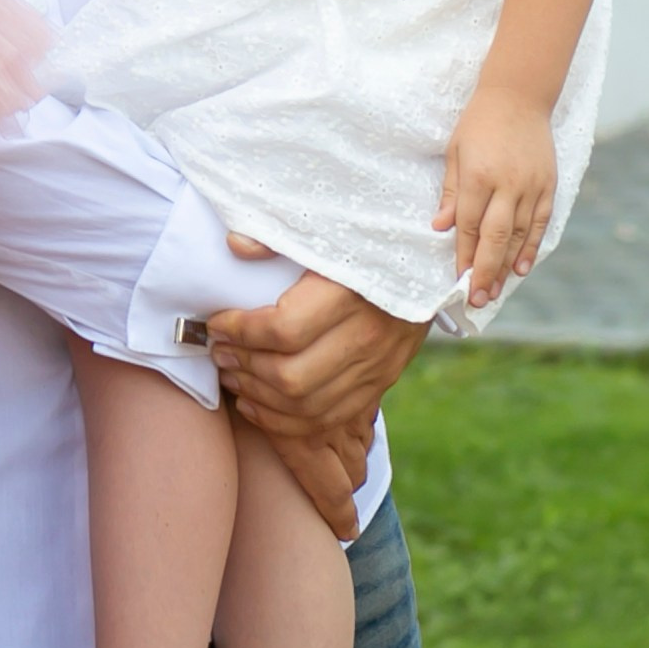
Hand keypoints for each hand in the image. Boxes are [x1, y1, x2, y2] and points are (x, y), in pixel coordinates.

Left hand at [209, 258, 426, 540]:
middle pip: (291, 377)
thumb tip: (235, 245)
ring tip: (232, 375)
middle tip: (219, 351)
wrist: (431, 265)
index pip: (283, 329)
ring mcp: (376, 367)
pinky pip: (326, 421)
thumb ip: (281, 234)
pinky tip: (255, 404)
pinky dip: (283, 421)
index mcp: (352, 291)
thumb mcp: (329, 226)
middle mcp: (367, 336)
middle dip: (244, 367)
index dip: (241, 330)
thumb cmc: (369, 240)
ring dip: (258, 397)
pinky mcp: (379, 384)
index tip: (217, 322)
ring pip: (306, 407)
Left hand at [436, 84, 558, 304]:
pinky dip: (531, 247)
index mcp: (478, 175)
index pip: (468, 224)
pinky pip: (539, 223)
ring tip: (495, 291)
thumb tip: (441, 227)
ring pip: (518, 235)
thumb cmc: (479, 124)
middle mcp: (507, 184)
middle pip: (494, 237)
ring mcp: (531, 186)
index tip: (458, 280)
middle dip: (484, 270)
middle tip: (477, 298)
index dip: (463, 254)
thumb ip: (451, 192)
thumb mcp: (455, 152)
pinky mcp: (548, 185)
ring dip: (506, 266)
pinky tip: (522, 268)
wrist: (518, 96)